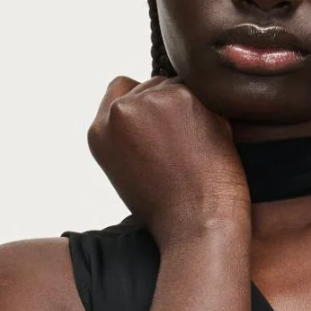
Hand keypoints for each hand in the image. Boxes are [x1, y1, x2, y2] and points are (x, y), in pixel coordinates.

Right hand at [87, 74, 250, 247]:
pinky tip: (209, 144)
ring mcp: (149, 101)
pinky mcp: (181, 97)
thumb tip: (148, 99)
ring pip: (176, 86)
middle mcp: (117, 112)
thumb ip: (128, 133)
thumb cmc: (169, 210)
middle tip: (182, 149)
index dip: (143, 105)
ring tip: (194, 151)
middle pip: (150, 85)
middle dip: (168, 108)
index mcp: (99, 131)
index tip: (160, 129)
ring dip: (189, 109)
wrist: (196, 224)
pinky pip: (203, 93)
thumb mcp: (128, 171)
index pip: (120, 88)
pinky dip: (211, 114)